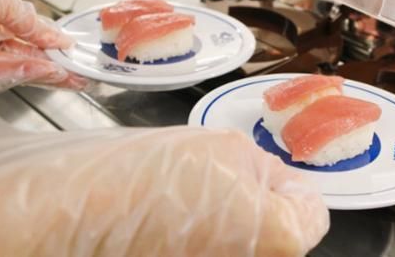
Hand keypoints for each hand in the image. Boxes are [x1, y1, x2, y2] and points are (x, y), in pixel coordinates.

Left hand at [0, 0, 87, 95]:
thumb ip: (28, 20)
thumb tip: (56, 36)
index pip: (30, 37)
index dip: (54, 45)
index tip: (74, 52)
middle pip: (28, 59)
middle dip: (56, 68)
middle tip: (82, 75)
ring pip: (18, 71)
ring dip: (46, 74)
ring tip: (70, 75)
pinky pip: (0, 76)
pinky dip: (24, 73)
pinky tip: (45, 71)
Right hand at [0, 127, 329, 255]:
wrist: (79, 212)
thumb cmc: (154, 176)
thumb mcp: (227, 147)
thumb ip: (269, 169)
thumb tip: (279, 184)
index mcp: (282, 238)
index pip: (314, 211)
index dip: (290, 183)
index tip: (263, 171)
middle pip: (279, 229)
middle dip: (259, 200)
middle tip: (221, 177)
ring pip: (243, 240)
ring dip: (230, 219)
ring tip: (190, 197)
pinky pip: (213, 249)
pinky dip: (202, 235)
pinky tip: (172, 217)